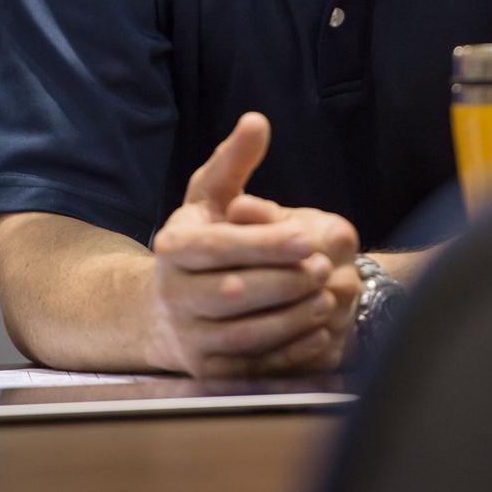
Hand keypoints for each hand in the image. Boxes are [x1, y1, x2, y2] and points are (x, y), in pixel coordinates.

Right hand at [147, 113, 358, 376]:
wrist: (165, 308)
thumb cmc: (199, 239)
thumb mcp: (209, 196)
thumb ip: (234, 160)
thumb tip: (257, 121)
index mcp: (173, 248)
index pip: (220, 247)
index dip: (266, 244)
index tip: (308, 238)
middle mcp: (174, 295)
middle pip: (234, 293)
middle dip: (284, 281)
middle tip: (326, 269)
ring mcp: (188, 337)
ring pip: (244, 332)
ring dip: (290, 317)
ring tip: (326, 298)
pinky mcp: (206, 370)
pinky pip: (250, 366)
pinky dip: (285, 352)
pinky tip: (315, 332)